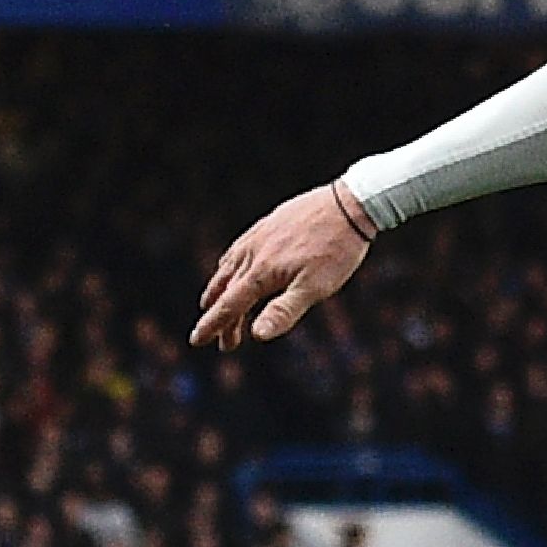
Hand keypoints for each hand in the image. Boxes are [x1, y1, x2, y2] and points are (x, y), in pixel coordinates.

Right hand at [194, 183, 373, 348]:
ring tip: (213, 304)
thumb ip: (284, 312)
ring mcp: (258, 236)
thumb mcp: (315, 287)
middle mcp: (252, 253)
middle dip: (220, 316)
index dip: (213, 325)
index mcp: (261, 273)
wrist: (349, 205)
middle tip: (221, 341)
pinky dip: (229, 266)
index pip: (229, 305)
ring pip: (228, 268)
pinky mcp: (267, 224)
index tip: (197, 341)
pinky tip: (232, 266)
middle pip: (226, 290)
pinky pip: (237, 249)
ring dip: (219, 290)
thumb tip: (257, 335)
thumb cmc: (336, 250)